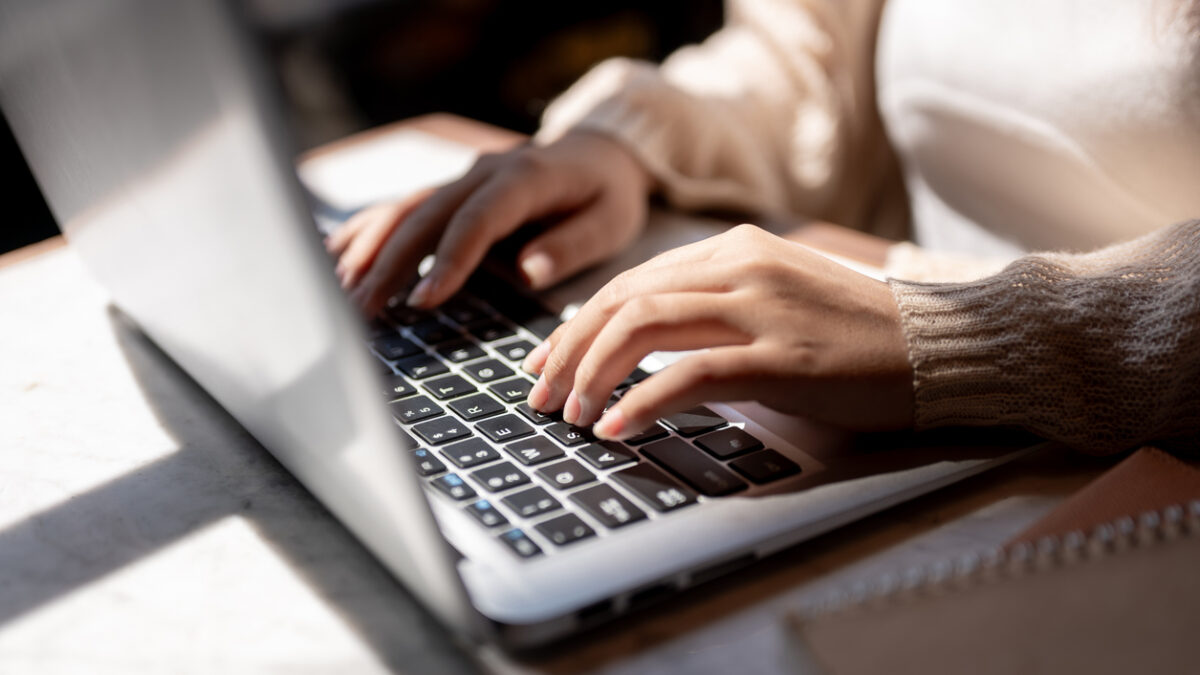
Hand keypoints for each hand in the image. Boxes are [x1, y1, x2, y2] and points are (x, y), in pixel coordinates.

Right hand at [325, 130, 653, 315]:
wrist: (599, 151)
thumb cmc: (608, 193)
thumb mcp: (612, 220)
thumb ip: (574, 244)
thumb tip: (530, 269)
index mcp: (525, 178)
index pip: (478, 219)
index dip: (449, 259)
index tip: (424, 300)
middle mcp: (483, 172)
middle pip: (426, 216)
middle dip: (388, 263)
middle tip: (359, 308)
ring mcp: (462, 177)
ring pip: (404, 210)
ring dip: (368, 250)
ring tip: (339, 292)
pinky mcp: (451, 190)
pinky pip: (402, 207)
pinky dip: (368, 230)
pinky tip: (335, 255)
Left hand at [520, 224, 913, 438]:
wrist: (942, 347)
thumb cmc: (858, 337)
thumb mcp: (778, 302)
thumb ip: (715, 308)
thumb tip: (641, 344)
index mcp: (736, 249)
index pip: (631, 282)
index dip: (578, 323)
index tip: (548, 361)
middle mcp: (742, 266)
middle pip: (623, 300)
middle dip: (567, 350)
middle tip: (538, 393)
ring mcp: (763, 308)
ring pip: (643, 326)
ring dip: (592, 373)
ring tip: (569, 414)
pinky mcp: (783, 358)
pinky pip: (690, 374)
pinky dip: (641, 401)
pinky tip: (616, 427)